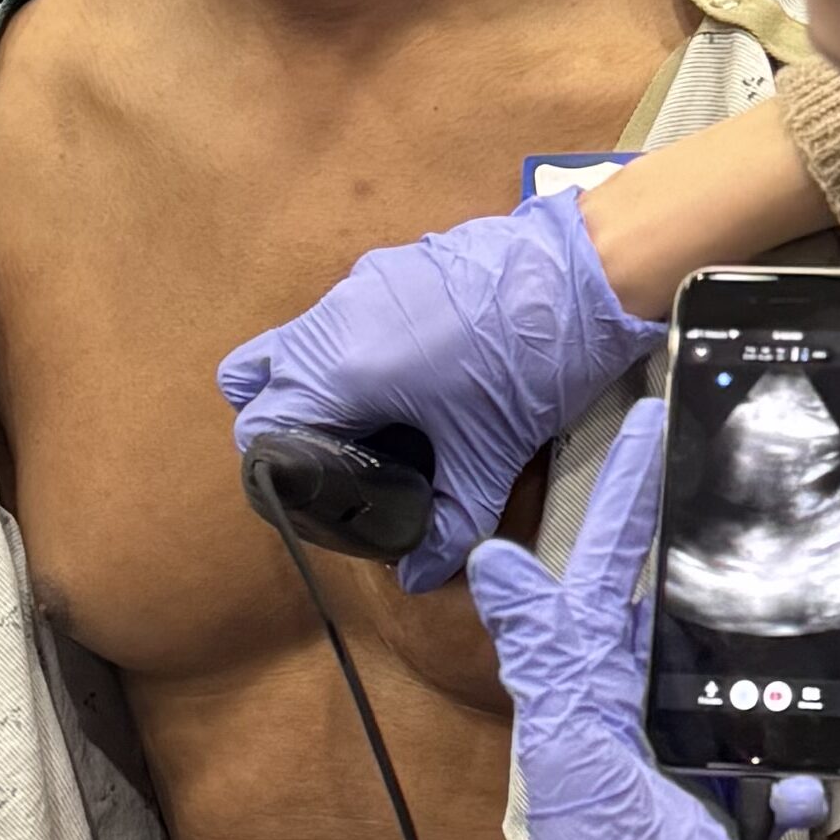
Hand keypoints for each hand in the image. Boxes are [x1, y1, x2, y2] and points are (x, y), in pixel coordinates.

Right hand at [221, 181, 651, 587]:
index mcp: (341, 369)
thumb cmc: (533, 361)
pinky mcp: (390, 265)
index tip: (313, 487)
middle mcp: (334, 319)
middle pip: (254, 377)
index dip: (275, 465)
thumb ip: (450, 521)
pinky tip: (409, 376)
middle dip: (280, 421)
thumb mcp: (490, 455)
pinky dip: (351, 348)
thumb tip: (420, 574)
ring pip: (296, 340)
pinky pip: (341, 313)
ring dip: (315, 382)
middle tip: (331, 455)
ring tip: (374, 419)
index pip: (258, 424)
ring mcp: (360, 284)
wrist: (584, 273)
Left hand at [468, 401, 803, 839]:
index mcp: (586, 703)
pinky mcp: (737, 809)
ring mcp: (689, 766)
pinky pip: (787, 758)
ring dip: (811, 659)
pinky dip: (813, 764)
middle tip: (797, 512)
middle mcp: (633, 724)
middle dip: (746, 572)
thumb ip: (551, 664)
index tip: (660, 424)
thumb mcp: (581, 767)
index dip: (627, 503)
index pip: (605, 579)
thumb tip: (492, 561)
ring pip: (753, 679)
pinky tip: (820, 779)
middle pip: (691, 619)